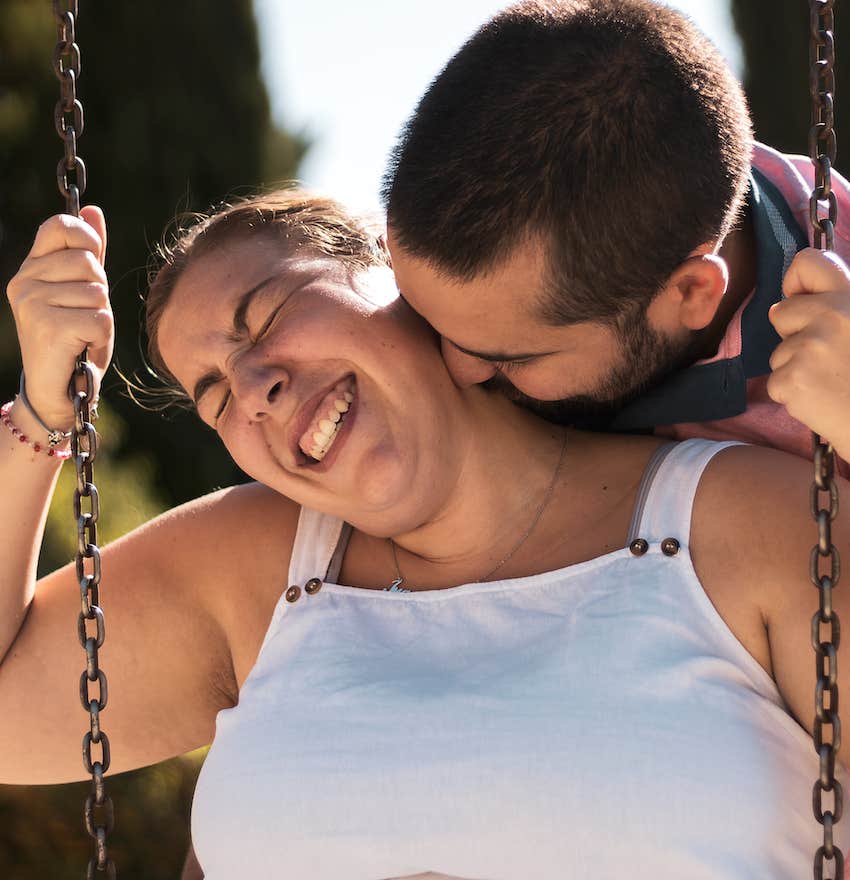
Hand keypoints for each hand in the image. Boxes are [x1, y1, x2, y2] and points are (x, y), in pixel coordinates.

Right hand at [5, 206, 110, 429]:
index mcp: (31, 268)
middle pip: (89, 263)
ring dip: (102, 319)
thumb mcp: (84, 292)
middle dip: (100, 293)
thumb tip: (93, 210)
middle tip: (85, 317)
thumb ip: (89, 253)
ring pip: (98, 293)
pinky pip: (100, 319)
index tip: (93, 264)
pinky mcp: (48, 327)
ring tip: (83, 337)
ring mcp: (32, 303)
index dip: (87, 240)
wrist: (60, 391)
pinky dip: (102, 339)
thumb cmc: (75, 340)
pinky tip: (84, 350)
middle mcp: (24, 281)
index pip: (61, 227)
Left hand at [768, 247, 849, 459]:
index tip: (805, 301)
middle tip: (827, 356)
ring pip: (777, 351)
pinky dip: (793, 393)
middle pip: (779, 313)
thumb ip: (834, 309)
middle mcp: (831, 315)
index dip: (796, 283)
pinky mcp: (792, 378)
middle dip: (794, 335)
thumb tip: (786, 303)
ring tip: (829, 379)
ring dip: (796, 367)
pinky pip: (775, 382)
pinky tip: (821, 397)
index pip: (808, 262)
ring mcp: (809, 347)